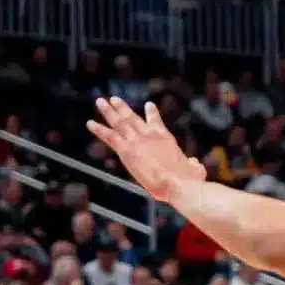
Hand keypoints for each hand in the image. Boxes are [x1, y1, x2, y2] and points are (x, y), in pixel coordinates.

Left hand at [86, 97, 206, 203]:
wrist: (181, 184)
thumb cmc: (190, 181)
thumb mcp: (195, 169)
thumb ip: (192, 163)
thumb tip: (194, 162)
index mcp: (166, 139)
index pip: (156, 122)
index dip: (152, 114)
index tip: (149, 105)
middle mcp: (150, 135)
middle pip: (133, 118)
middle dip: (123, 108)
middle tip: (114, 99)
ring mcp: (137, 141)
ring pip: (119, 122)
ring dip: (108, 111)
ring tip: (100, 102)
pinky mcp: (127, 150)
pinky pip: (109, 136)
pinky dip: (99, 129)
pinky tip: (90, 123)